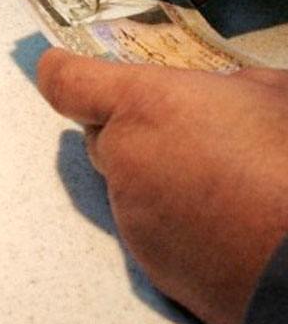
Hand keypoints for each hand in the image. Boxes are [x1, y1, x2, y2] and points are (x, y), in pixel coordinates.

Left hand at [37, 48, 287, 323]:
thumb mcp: (272, 95)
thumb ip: (225, 87)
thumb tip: (223, 92)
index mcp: (145, 108)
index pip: (67, 82)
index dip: (60, 69)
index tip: (58, 62)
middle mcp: (124, 160)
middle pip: (102, 136)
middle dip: (130, 129)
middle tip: (181, 130)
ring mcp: (132, 215)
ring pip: (126, 184)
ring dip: (156, 177)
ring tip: (220, 184)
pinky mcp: (149, 262)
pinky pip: (147, 227)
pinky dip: (171, 220)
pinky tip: (220, 222)